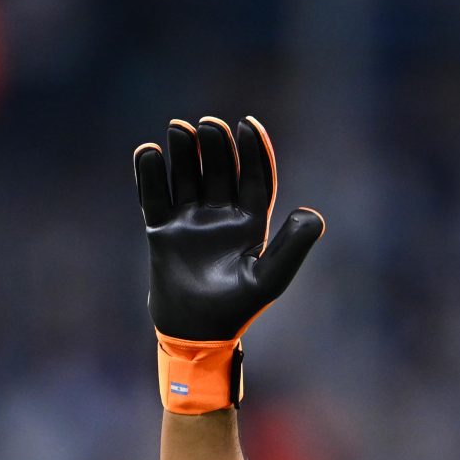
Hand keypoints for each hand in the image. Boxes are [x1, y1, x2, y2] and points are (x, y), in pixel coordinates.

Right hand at [132, 115, 324, 412]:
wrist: (196, 335)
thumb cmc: (237, 309)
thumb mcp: (269, 279)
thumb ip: (292, 247)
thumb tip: (311, 214)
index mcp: (250, 222)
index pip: (254, 177)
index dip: (252, 150)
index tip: (247, 124)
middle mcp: (221, 216)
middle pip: (219, 170)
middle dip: (215, 146)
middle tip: (208, 125)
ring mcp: (190, 221)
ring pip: (187, 176)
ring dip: (183, 153)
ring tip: (178, 129)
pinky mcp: (162, 230)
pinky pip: (154, 197)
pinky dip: (150, 176)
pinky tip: (148, 152)